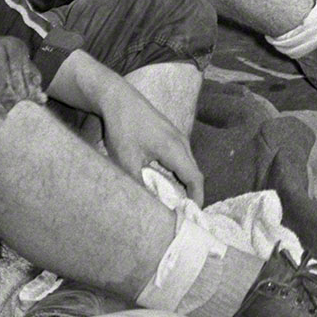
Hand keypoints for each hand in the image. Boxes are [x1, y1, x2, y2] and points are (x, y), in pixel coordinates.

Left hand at [94, 71, 204, 203]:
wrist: (119, 100)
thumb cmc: (123, 129)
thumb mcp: (127, 161)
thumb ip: (140, 185)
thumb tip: (149, 208)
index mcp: (174, 148)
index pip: (194, 177)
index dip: (197, 198)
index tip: (192, 216)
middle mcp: (181, 141)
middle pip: (193, 172)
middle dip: (192, 194)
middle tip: (182, 215)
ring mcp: (176, 136)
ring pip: (187, 165)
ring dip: (184, 184)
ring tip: (174, 204)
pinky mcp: (169, 135)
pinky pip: (180, 158)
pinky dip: (178, 174)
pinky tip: (165, 184)